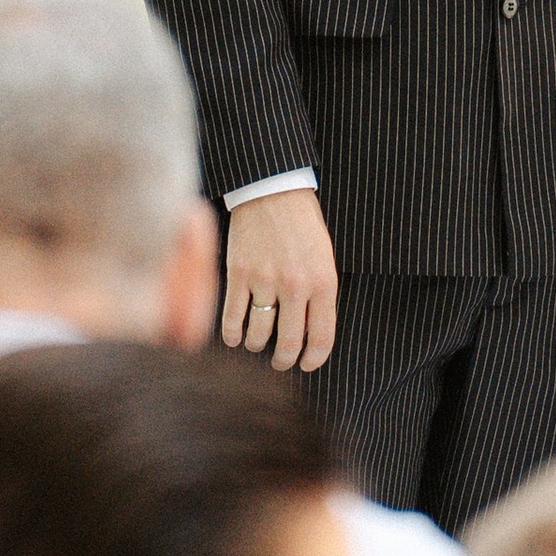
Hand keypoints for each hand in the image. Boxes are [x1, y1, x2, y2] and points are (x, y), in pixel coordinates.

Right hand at [222, 192, 338, 371]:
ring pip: (258, 334)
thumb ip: (319, 295)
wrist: (272, 190)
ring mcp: (264, 280)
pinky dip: (232, 334)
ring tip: (256, 344)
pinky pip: (232, 317)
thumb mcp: (323, 259)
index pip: (321, 337)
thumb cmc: (302, 225)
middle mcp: (295, 285)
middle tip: (281, 363)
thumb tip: (307, 335)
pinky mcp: (238, 274)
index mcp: (323, 282)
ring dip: (256, 346)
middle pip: (287, 342)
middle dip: (284, 360)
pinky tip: (234, 337)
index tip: (306, 364)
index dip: (314, 359)